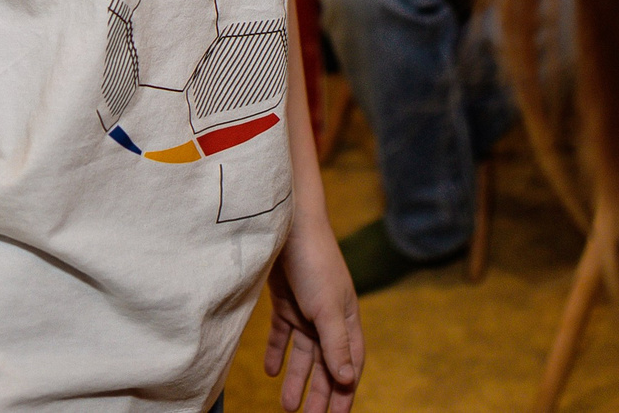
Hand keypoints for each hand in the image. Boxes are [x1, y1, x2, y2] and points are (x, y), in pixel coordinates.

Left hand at [263, 214, 362, 412]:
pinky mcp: (285, 301)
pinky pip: (282, 335)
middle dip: (320, 393)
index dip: (345, 392)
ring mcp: (307, 309)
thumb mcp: (326, 307)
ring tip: (287, 406)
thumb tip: (347, 380)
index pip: (350, 364)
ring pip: (304, 354)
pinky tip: (269, 371)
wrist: (286, 224)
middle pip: (326, 363)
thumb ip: (336, 344)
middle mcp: (329, 317)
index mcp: (346, 319)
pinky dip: (276, 353)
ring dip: (297, 379)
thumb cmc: (313, 262)